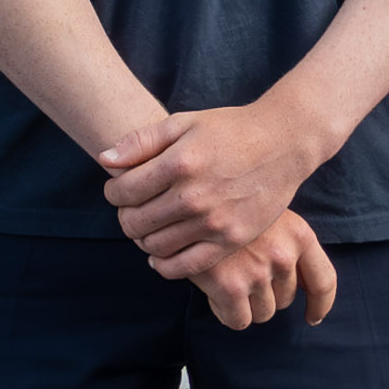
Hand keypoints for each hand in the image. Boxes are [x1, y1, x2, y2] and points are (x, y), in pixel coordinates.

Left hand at [96, 99, 319, 279]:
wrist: (283, 144)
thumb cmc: (229, 130)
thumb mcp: (184, 122)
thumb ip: (141, 140)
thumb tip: (104, 161)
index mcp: (179, 163)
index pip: (122, 191)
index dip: (112, 192)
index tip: (119, 189)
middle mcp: (194, 197)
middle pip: (135, 222)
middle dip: (125, 216)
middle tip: (132, 209)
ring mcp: (214, 222)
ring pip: (154, 246)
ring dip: (142, 239)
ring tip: (149, 226)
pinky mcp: (231, 241)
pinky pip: (185, 266)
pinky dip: (164, 265)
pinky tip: (159, 254)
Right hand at [184, 212, 342, 331]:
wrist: (184, 201)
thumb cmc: (226, 207)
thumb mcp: (267, 212)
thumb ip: (286, 242)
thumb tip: (300, 288)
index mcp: (299, 234)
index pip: (324, 281)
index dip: (320, 305)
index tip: (313, 317)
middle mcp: (283, 254)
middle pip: (286, 300)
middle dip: (266, 296)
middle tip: (241, 275)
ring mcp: (258, 272)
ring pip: (263, 314)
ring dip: (245, 305)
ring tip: (226, 279)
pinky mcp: (231, 287)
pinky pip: (239, 320)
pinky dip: (226, 313)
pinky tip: (214, 293)